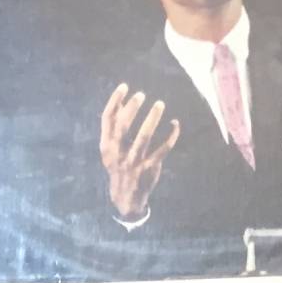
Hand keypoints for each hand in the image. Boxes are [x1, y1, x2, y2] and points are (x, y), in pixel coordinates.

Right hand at [100, 83, 179, 219]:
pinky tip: (175, 124)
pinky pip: (162, 149)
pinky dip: (170, 136)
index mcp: (106, 146)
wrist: (125, 196)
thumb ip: (116, 127)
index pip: (107, 120)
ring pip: (143, 138)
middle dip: (131, 110)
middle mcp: (117, 154)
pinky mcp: (148, 168)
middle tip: (142, 94)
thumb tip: (124, 100)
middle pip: (123, 128)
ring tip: (160, 104)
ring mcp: (133, 162)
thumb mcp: (111, 149)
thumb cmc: (119, 165)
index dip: (114, 102)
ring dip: (152, 120)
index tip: (124, 86)